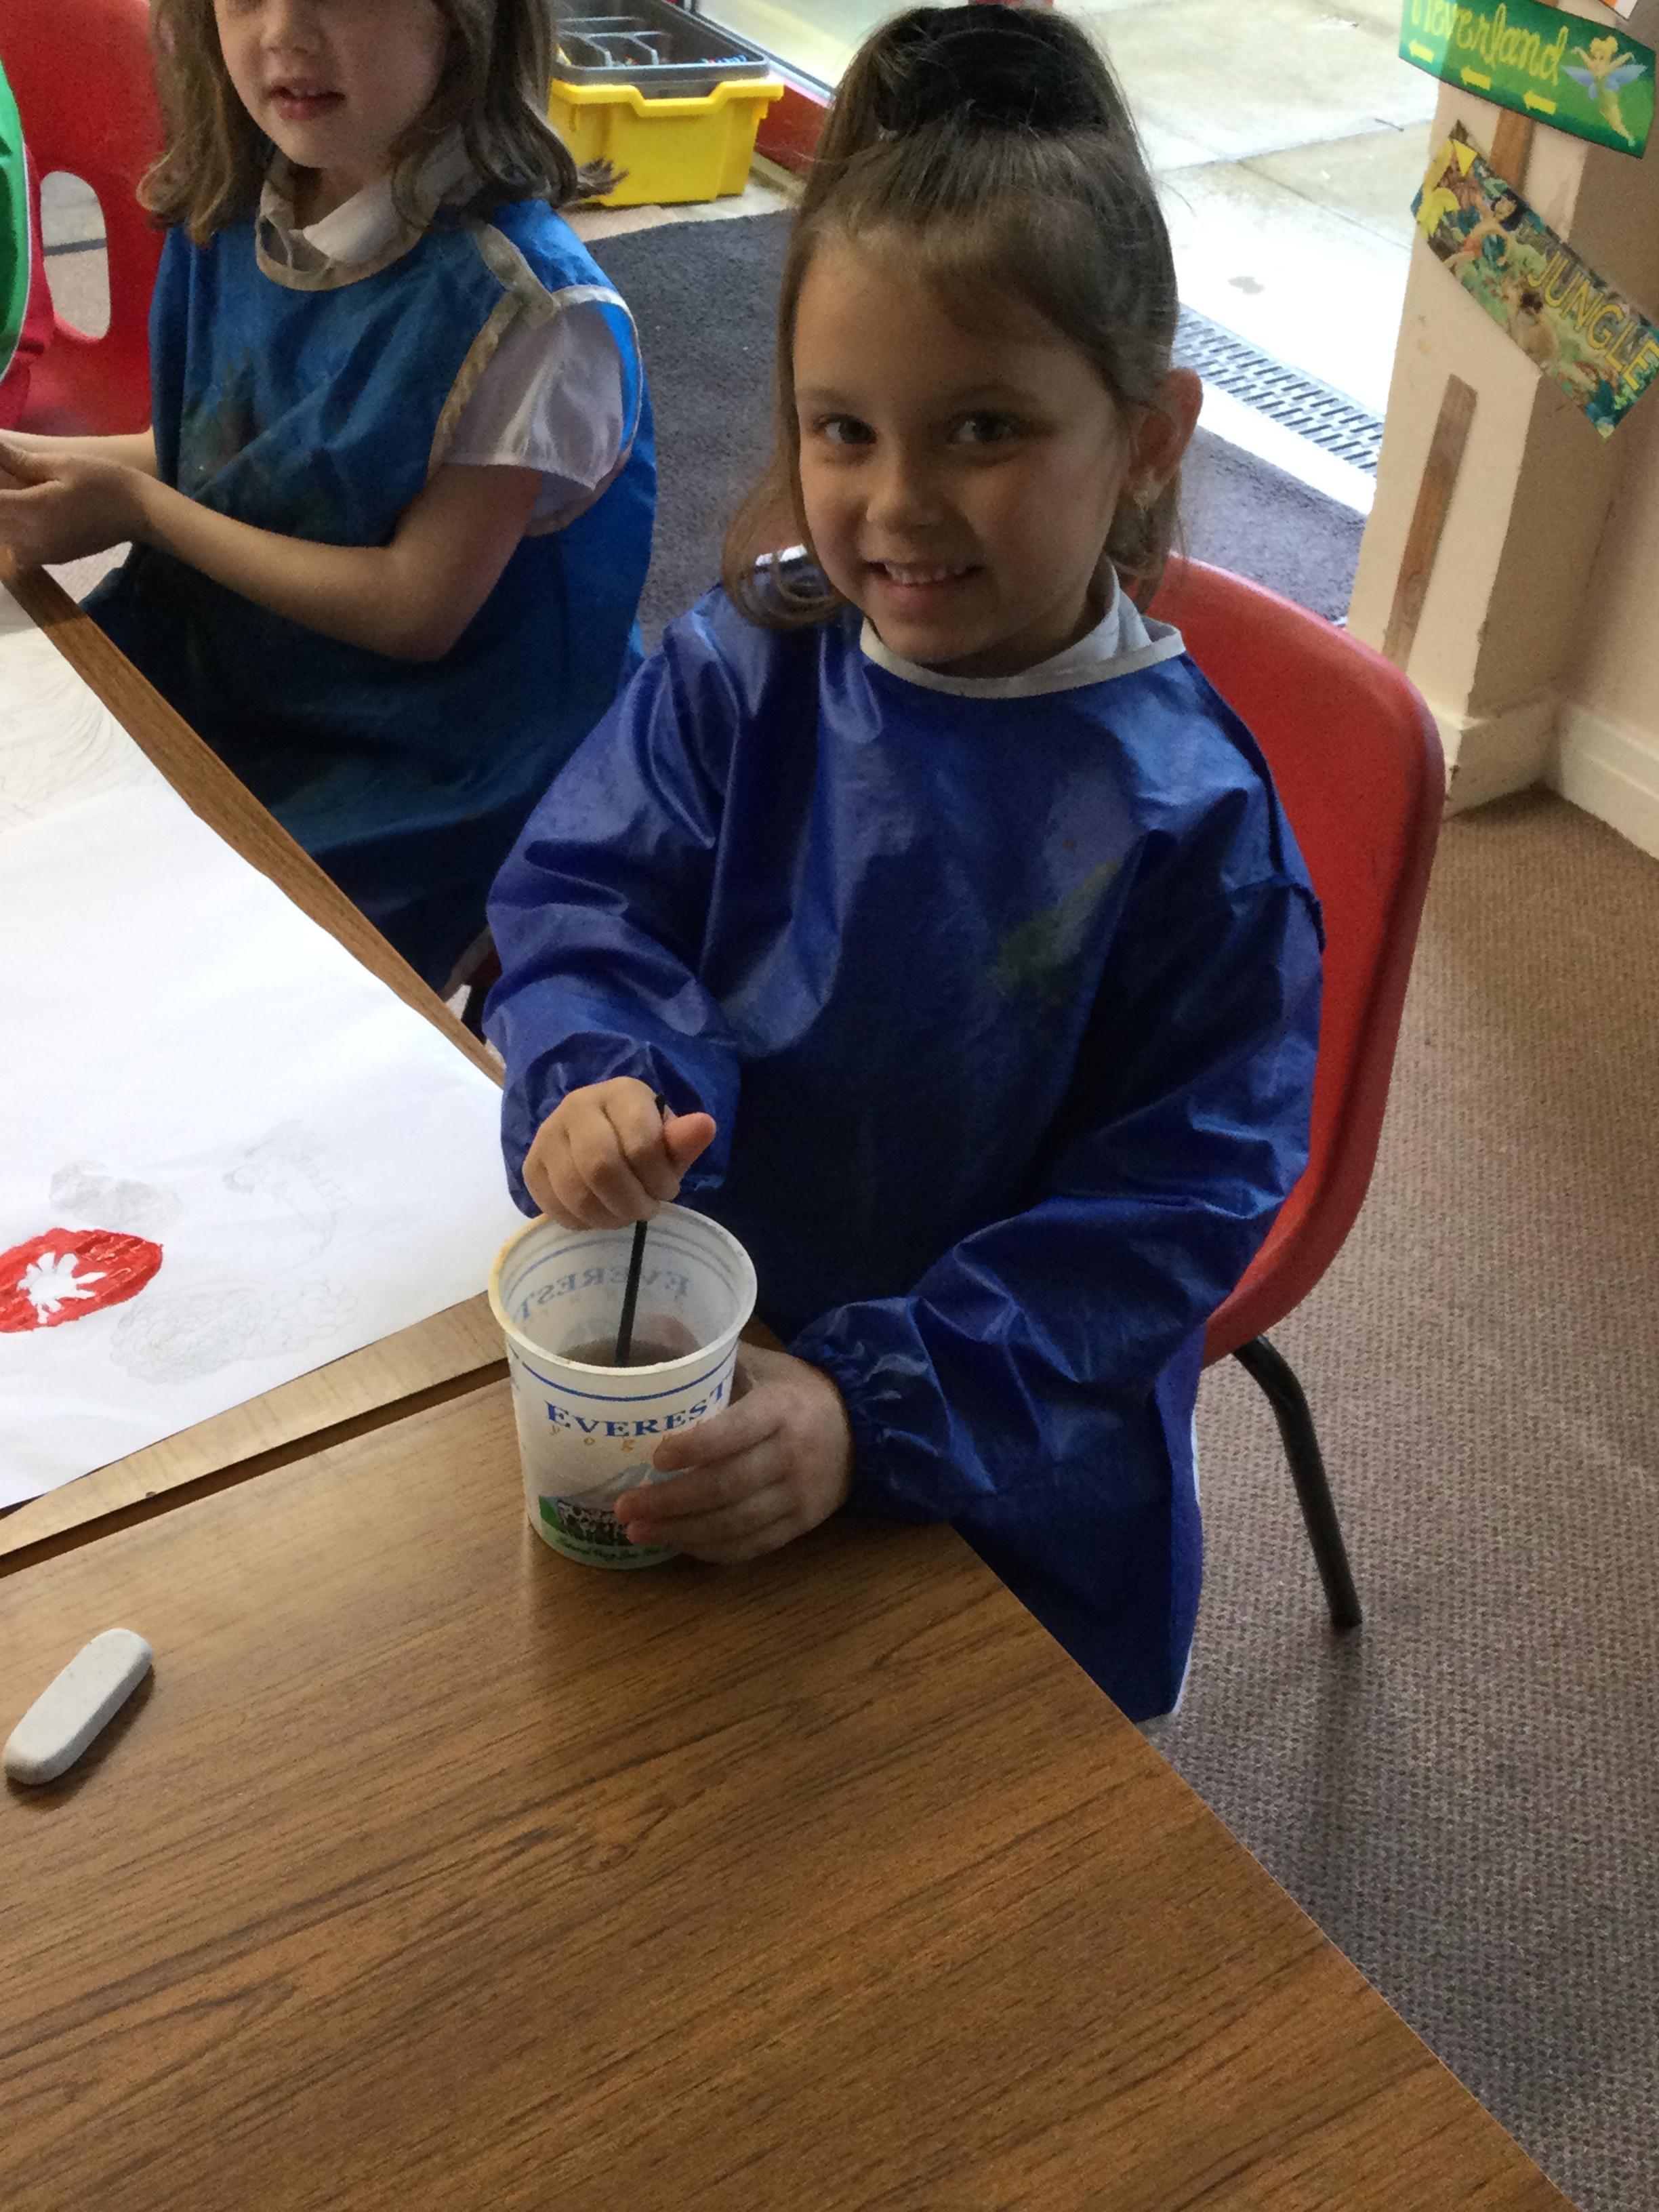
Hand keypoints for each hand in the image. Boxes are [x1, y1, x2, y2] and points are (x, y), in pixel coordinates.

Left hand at [0, 437, 146, 565]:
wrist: (139, 512)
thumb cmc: (103, 481)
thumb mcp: (62, 464)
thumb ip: (21, 461)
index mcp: (32, 510)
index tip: (2, 475)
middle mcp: (32, 539)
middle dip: (0, 504)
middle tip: (9, 482)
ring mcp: (42, 553)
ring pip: (4, 540)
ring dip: (4, 522)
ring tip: (14, 501)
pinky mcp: (52, 559)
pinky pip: (18, 553)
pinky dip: (13, 538)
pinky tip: (24, 520)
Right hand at [523, 1076, 715, 1228]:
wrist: (599, 1137)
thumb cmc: (641, 1139)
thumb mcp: (667, 1141)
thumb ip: (683, 1141)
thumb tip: (705, 1126)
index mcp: (620, 1093)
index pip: (640, 1144)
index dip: (658, 1179)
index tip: (668, 1189)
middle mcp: (577, 1106)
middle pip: (601, 1168)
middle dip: (631, 1202)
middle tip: (646, 1210)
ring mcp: (548, 1135)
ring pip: (576, 1192)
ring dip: (609, 1217)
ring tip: (625, 1214)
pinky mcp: (532, 1166)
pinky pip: (555, 1207)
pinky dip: (584, 1222)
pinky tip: (600, 1214)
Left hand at [614, 1344, 853, 1564]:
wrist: (863, 1428)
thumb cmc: (796, 1392)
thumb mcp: (763, 1364)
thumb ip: (714, 1355)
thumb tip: (655, 1321)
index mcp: (780, 1409)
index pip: (736, 1432)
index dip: (695, 1447)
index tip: (656, 1457)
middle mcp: (792, 1455)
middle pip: (727, 1486)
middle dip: (671, 1501)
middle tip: (625, 1508)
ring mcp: (799, 1495)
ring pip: (736, 1523)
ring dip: (682, 1531)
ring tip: (637, 1531)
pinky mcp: (801, 1525)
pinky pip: (752, 1546)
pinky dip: (711, 1549)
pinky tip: (678, 1542)